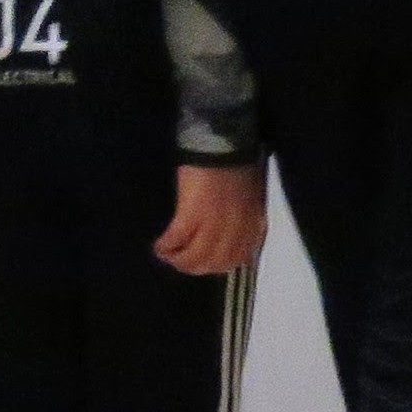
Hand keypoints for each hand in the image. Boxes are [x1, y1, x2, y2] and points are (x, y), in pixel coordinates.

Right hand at [154, 161, 266, 276]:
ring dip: (179, 262)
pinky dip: (166, 247)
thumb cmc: (236, 163)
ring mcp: (213, 224)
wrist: (223, 143)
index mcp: (251, 224)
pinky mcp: (192, 215)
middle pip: (214, 263)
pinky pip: (177, 240)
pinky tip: (160, 246)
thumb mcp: (250, 195)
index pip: (238, 259)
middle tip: (181, 264)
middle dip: (196, 268)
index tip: (205, 265)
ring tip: (168, 256)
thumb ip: (244, 216)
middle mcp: (234, 229)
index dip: (219, 266)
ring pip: (195, 257)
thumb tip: (230, 233)